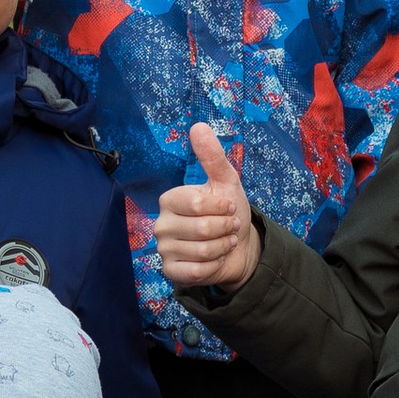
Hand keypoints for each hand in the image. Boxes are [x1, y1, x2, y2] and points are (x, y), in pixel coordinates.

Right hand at [155, 125, 259, 292]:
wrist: (237, 247)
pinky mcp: (171, 271)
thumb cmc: (228, 213)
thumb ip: (212, 156)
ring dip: (223, 247)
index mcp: (170, 200)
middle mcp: (161, 224)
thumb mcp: (225, 182)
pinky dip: (214, 265)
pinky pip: (196, 271)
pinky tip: (215, 259)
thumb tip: (198, 126)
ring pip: (202, 251)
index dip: (221, 207)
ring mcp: (164, 249)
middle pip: (202, 229)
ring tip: (224, 241)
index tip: (229, 207)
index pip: (197, 204)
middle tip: (229, 226)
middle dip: (226, 228)